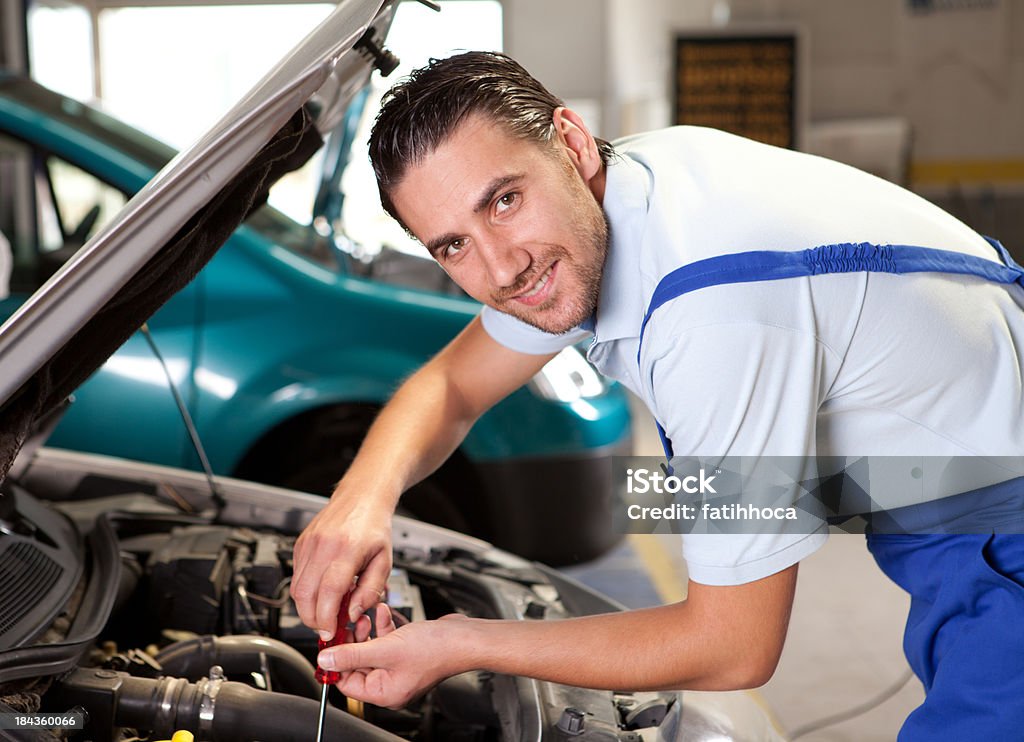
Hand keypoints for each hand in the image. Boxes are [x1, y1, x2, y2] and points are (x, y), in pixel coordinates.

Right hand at [291, 486, 394, 639]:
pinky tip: (322, 591)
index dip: (327, 618)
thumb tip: (353, 614)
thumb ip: (370, 590)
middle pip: (305, 595)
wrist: (361, 497)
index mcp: (348, 549)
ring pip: (296, 589)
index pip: (330, 591)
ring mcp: (308, 544)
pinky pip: (296, 577)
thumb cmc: (374, 527)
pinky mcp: (300, 545)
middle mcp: (324, 546)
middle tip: (327, 627)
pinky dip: (306, 592)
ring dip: (308, 608)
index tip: (330, 632)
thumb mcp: (385, 560)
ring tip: (327, 610)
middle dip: (313, 619)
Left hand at [320, 609, 471, 708]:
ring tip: (367, 615)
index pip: (347, 682)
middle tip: (349, 624)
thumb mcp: (386, 649)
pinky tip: (383, 612)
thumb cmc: (436, 649)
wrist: (464, 637)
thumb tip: (327, 660)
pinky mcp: (408, 653)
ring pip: (372, 649)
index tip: (330, 643)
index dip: (337, 662)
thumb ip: (353, 654)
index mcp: (384, 692)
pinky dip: (383, 626)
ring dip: (368, 630)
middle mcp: (391, 683)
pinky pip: (387, 641)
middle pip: (359, 663)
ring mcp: (400, 668)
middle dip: (354, 641)